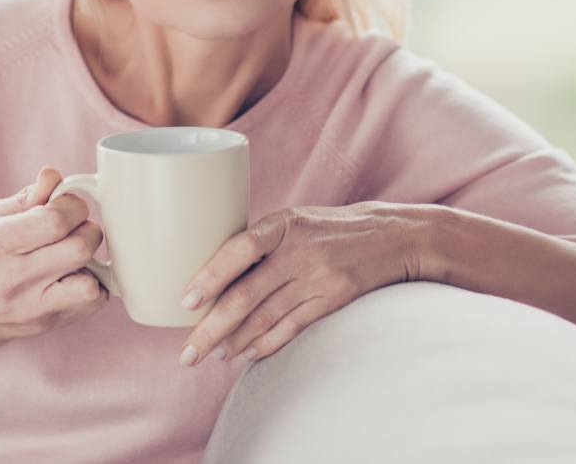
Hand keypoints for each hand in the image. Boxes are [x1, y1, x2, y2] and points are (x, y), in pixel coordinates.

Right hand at [0, 167, 109, 346]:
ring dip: (91, 262)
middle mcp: (16, 276)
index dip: (73, 206)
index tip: (67, 206)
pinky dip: (93, 285)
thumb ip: (29, 196)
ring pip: (89, 282)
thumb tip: (54, 175)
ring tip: (73, 256)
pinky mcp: (50, 323)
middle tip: (74, 230)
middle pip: (80, 247)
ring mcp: (34, 305)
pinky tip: (74, 277)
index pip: (56, 220)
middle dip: (86, 230)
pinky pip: (93, 302)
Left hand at [177, 202, 432, 366]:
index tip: (185, 302)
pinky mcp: (333, 299)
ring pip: (265, 318)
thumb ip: (260, 243)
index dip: (209, 277)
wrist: (391, 235)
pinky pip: (292, 328)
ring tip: (212, 355)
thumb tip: (211, 277)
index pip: (238, 249)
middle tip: (188, 353)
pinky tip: (247, 354)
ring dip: (234, 342)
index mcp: (283, 223)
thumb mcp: (295, 220)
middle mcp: (299, 251)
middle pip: (246, 296)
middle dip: (211, 329)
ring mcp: (318, 277)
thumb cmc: (328, 227)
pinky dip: (267, 344)